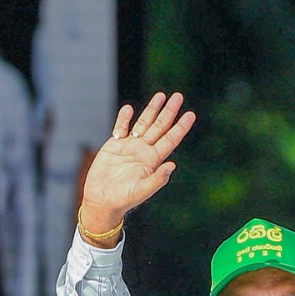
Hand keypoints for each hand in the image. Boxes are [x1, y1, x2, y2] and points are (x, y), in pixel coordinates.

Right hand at [78, 92, 196, 234]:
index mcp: (153, 160)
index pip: (170, 139)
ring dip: (152, 109)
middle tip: (179, 96)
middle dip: (169, 111)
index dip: (181, 127)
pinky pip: (121, 127)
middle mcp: (144, 151)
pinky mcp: (114, 145)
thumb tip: (172, 165)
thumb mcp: (142, 190)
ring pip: (143, 123)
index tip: (191, 114)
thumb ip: (158, 178)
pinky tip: (130, 109)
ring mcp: (130, 146)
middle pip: (160, 126)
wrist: (103, 200)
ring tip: (161, 95)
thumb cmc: (124, 199)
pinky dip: (125, 118)